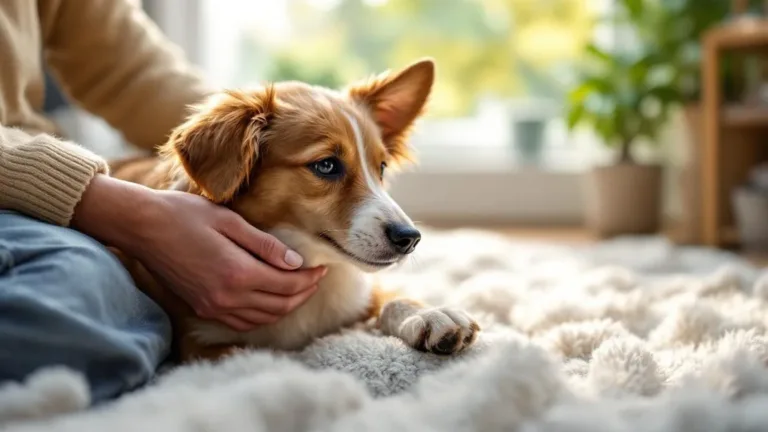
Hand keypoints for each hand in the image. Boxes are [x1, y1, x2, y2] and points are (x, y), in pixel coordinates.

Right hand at [72, 175, 325, 330]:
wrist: (142, 227)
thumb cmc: (184, 215)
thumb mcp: (230, 221)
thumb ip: (265, 245)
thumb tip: (296, 262)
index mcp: (238, 272)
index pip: (288, 284)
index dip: (310, 278)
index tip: (322, 267)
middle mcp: (227, 296)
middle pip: (280, 305)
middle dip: (303, 293)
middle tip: (316, 278)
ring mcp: (213, 306)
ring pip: (263, 318)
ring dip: (285, 306)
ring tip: (299, 289)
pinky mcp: (202, 307)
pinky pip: (242, 322)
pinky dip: (262, 316)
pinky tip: (270, 302)